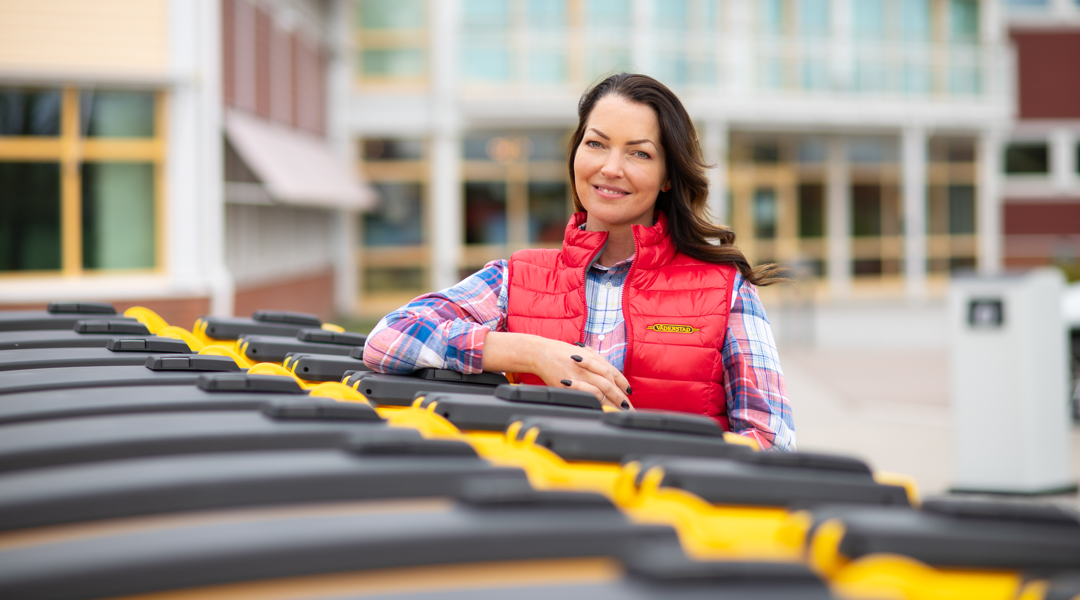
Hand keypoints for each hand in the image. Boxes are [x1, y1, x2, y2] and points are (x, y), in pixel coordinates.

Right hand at [482, 332, 633, 409]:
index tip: (629, 393)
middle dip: (621, 396)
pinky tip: (602, 406)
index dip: (623, 383)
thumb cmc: (559, 353)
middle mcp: (589, 364)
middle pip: (611, 382)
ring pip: (603, 387)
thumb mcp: (579, 352)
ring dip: (613, 399)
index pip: (613, 372)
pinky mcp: (570, 383)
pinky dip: (597, 399)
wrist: (541, 352)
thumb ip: (593, 360)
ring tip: (619, 409)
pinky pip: (587, 392)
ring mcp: (580, 373)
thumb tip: (606, 372)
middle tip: (628, 407)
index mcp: (593, 358)